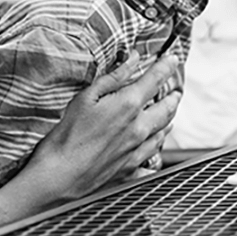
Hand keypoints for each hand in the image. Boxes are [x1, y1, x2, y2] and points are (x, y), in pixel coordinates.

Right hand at [19, 52, 180, 204]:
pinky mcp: (132, 168)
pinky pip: (154, 157)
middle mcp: (139, 128)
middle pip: (167, 108)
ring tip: (169, 112)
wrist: (60, 176)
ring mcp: (138, 149)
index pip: (156, 80)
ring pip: (163, 132)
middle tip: (176, 91)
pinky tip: (155, 146)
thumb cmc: (68, 135)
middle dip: (173, 96)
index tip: (172, 59)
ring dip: (169, 119)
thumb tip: (132, 59)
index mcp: (129, 105)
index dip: (166, 67)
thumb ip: (113, 77)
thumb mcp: (86, 97)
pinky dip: (158, 148)